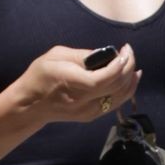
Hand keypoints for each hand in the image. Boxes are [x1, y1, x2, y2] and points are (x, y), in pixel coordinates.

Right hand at [18, 43, 140, 123]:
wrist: (30, 105)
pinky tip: (132, 79)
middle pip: (117, 86)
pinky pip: (115, 103)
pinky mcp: (91, 116)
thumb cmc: (40, 76)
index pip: (105, 78)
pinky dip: (127, 90)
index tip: (124, 49)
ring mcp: (88, 111)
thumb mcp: (55, 56)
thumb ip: (82, 55)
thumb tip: (105, 55)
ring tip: (133, 63)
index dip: (121, 64)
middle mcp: (83, 101)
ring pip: (120, 96)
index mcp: (72, 83)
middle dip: (128, 66)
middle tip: (128, 51)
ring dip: (131, 79)